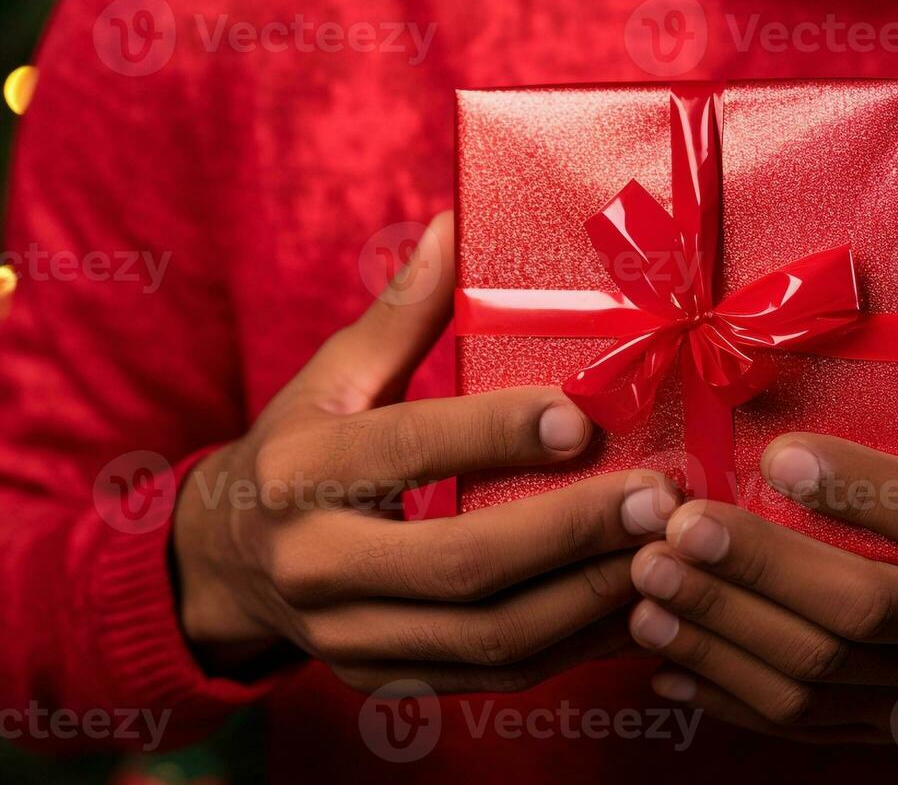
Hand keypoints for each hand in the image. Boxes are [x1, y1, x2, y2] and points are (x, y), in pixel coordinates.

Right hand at [172, 211, 681, 693]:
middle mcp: (315, 564)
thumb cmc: (295, 451)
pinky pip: (495, 676)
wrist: (225, 566)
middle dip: (571, 533)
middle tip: (657, 499)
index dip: (497, 434)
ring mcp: (349, 638)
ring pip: (487, 636)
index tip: (583, 417)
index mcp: (298, 470)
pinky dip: (573, 645)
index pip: (408, 449)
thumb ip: (400, 314)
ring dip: (588, 598)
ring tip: (664, 552)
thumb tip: (457, 224)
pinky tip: (633, 604)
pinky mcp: (385, 680)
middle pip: (460, 563)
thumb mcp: (330, 377)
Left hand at [623, 250, 897, 740]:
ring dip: (728, 635)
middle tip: (676, 529)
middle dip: (761, 570)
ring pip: (825, 680)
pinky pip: (811, 725)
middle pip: (867, 612)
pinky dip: (733, 696)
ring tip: (647, 588)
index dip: (861, 489)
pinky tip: (667, 662)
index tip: (775, 454)